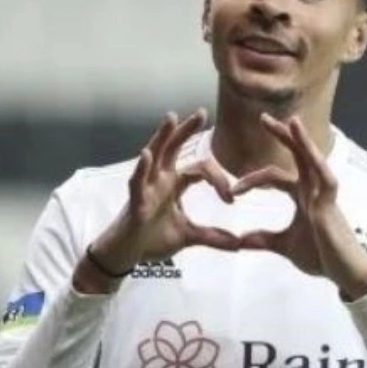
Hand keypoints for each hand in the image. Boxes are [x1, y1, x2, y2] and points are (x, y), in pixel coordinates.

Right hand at [76, 110, 236, 292]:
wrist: (127, 255)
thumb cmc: (152, 240)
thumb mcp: (188, 237)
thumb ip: (213, 237)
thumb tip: (239, 244)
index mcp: (174, 184)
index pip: (199, 170)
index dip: (217, 180)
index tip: (230, 199)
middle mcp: (160, 180)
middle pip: (174, 148)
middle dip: (186, 130)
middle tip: (202, 112)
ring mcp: (146, 188)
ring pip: (155, 156)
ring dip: (162, 137)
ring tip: (171, 118)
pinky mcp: (135, 202)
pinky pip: (137, 182)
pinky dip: (142, 168)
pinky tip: (146, 154)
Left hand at [232, 114, 366, 300]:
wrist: (343, 273)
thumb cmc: (321, 257)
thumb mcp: (284, 246)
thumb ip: (264, 239)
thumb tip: (241, 240)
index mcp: (302, 196)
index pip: (275, 175)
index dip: (252, 179)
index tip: (232, 191)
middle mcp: (313, 189)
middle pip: (297, 155)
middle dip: (282, 135)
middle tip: (262, 118)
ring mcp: (323, 195)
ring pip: (313, 160)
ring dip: (302, 141)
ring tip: (292, 121)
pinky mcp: (331, 205)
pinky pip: (326, 179)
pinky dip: (318, 164)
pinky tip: (310, 152)